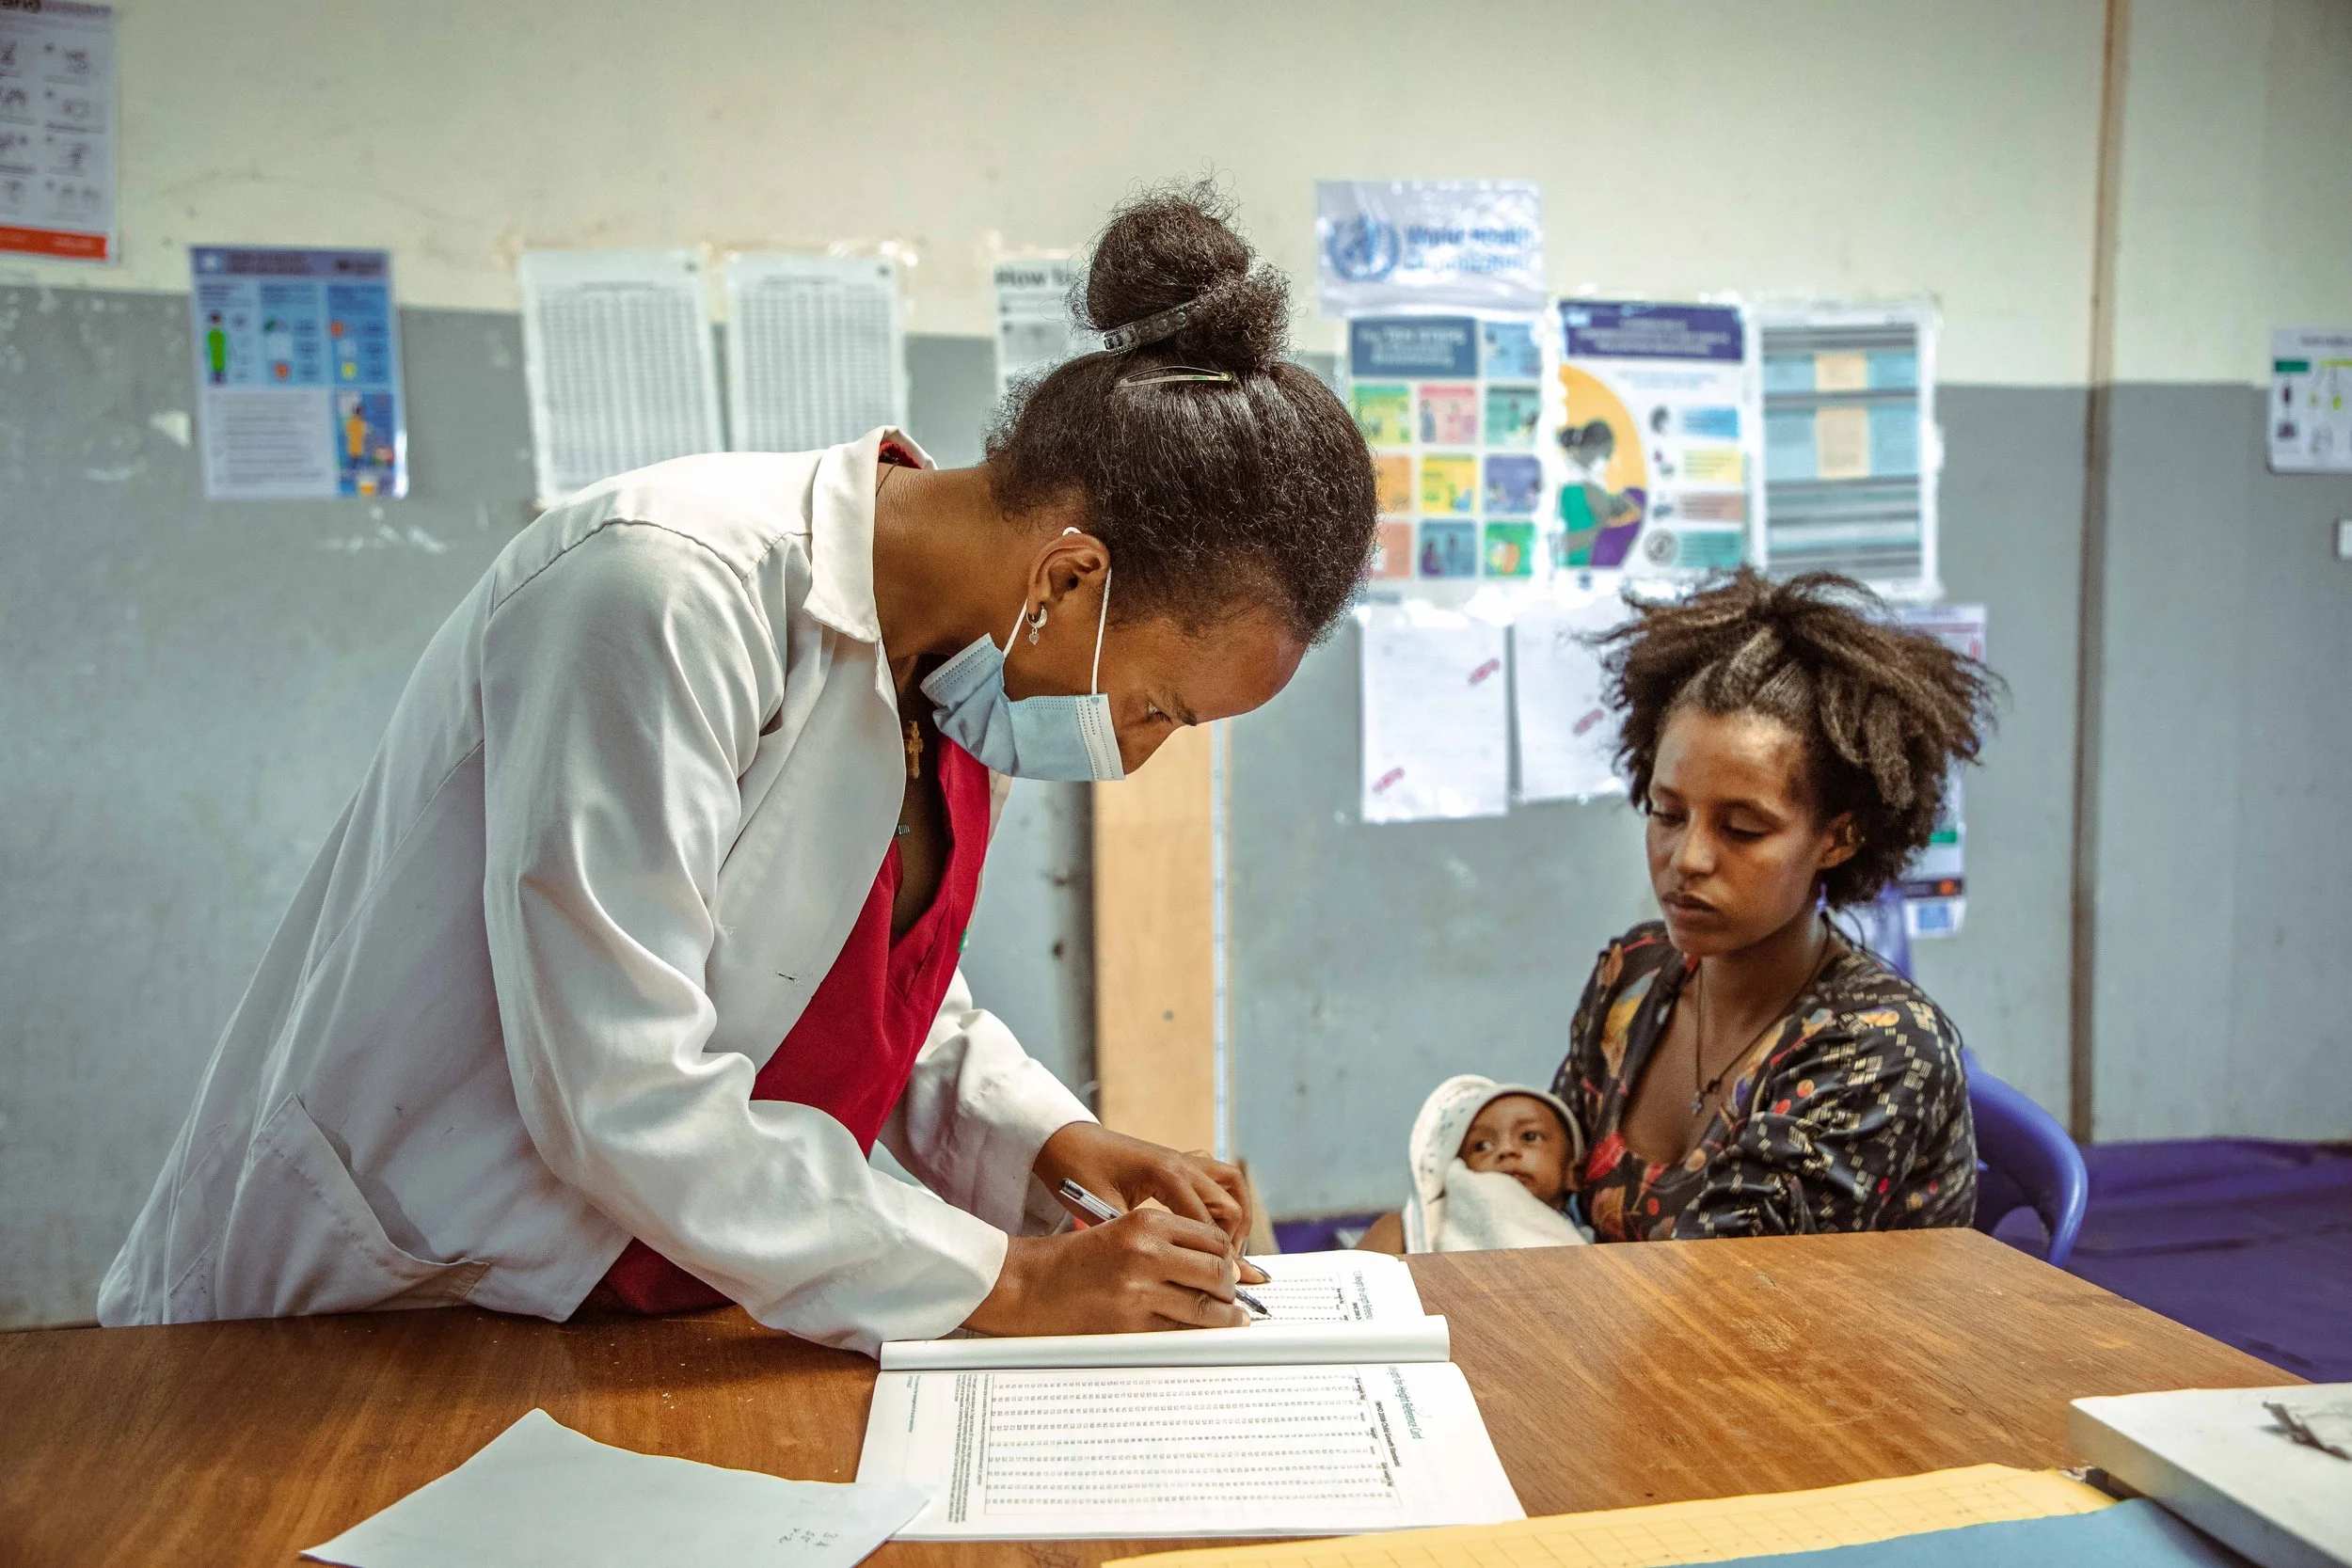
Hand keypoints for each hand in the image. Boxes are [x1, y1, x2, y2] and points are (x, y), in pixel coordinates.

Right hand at [961, 1210, 1248, 1336]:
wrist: (1027, 1284)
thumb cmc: (1075, 1260)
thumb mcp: (1121, 1232)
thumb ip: (1165, 1243)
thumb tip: (1218, 1266)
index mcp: (1145, 1223)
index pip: (1211, 1238)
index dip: (1230, 1258)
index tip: (1236, 1271)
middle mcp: (1146, 1252)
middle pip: (1217, 1270)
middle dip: (1232, 1287)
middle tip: (1235, 1297)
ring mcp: (1138, 1290)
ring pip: (1206, 1306)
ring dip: (1226, 1316)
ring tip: (1233, 1320)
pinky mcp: (1129, 1324)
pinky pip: (1181, 1332)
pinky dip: (1200, 1335)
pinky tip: (1206, 1334)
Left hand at [1031, 1124, 1267, 1282]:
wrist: (1065, 1140)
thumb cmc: (1077, 1172)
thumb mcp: (1100, 1212)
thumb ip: (1131, 1239)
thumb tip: (1159, 1273)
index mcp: (1165, 1174)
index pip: (1206, 1223)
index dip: (1216, 1259)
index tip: (1220, 1286)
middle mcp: (1181, 1163)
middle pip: (1228, 1206)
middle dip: (1232, 1242)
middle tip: (1225, 1274)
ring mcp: (1182, 1158)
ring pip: (1232, 1185)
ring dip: (1237, 1216)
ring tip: (1230, 1248)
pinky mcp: (1178, 1159)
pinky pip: (1217, 1174)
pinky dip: (1226, 1197)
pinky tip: (1215, 1221)